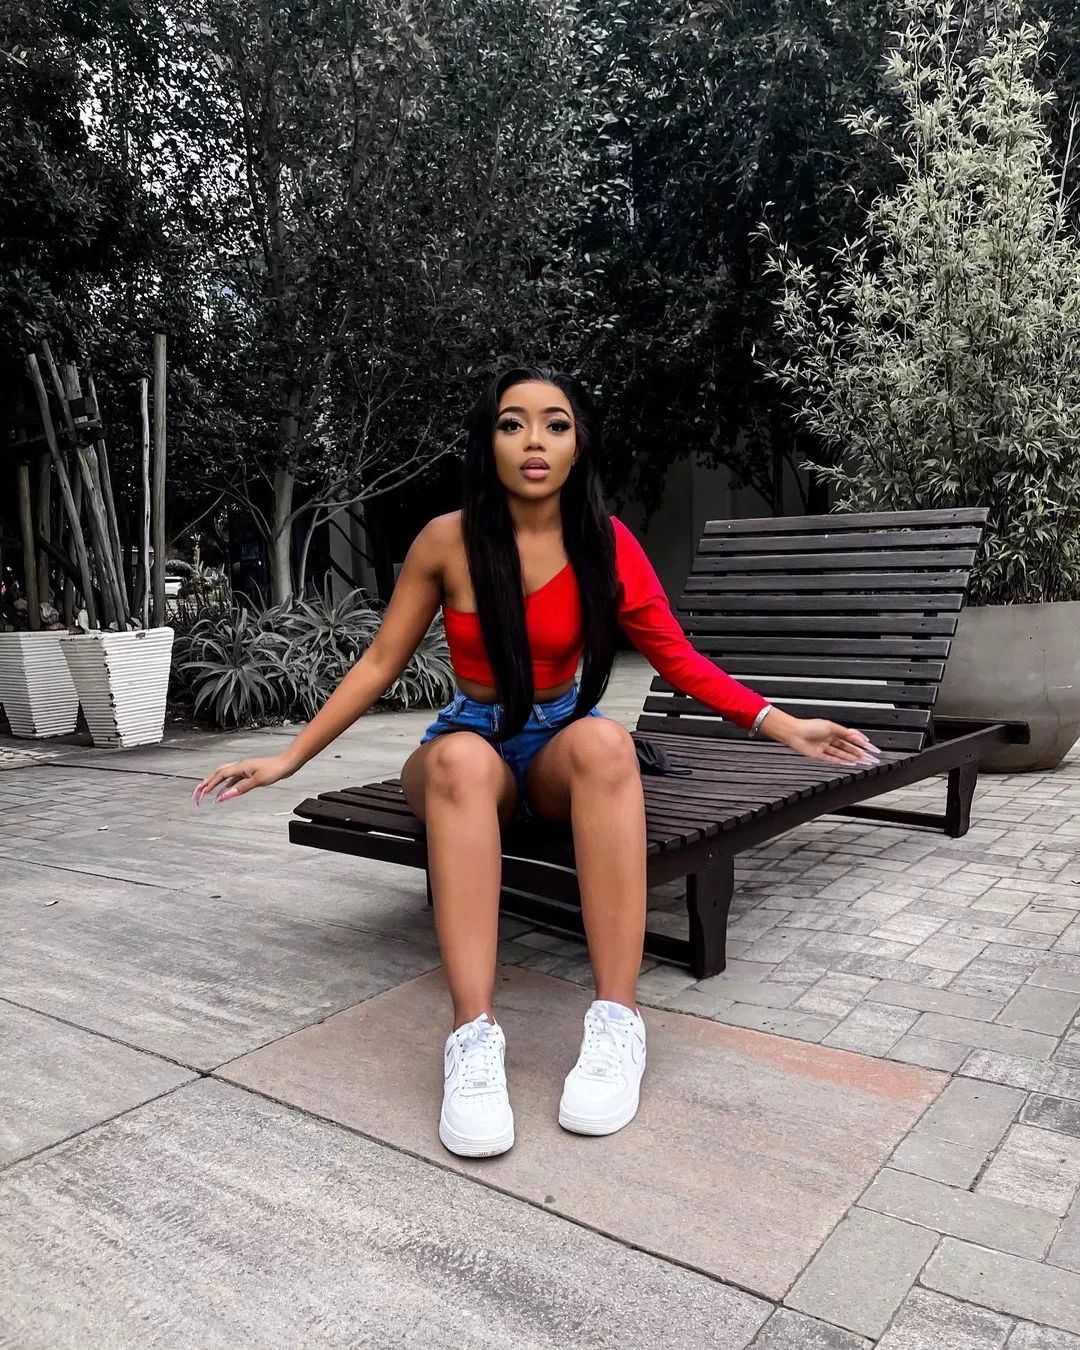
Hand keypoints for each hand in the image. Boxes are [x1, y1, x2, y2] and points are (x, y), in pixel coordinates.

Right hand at [192, 752, 295, 805]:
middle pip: (218, 773)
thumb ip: (240, 788)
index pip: (219, 776)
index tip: (200, 794)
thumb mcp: (257, 781)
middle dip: (207, 783)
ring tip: (207, 792)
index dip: (209, 785)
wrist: (287, 764)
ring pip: (225, 775)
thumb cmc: (274, 769)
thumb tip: (225, 796)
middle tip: (198, 793)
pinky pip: (233, 778)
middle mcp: (240, 766)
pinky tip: (226, 790)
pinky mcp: (250, 772)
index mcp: (240, 767)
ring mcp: (245, 769)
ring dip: (215, 783)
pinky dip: (227, 785)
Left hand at [764, 711, 880, 766]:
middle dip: (861, 753)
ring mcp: (825, 747)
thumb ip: (844, 732)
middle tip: (871, 758)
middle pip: (849, 748)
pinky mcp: (819, 755)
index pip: (851, 738)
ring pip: (843, 754)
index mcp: (833, 730)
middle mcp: (830, 739)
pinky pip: (833, 759)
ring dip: (854, 758)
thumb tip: (857, 736)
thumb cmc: (808, 726)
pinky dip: (843, 762)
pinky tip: (851, 763)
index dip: (862, 743)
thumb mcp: (830, 726)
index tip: (872, 748)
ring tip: (864, 762)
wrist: (793, 732)